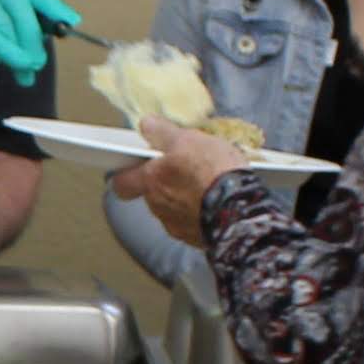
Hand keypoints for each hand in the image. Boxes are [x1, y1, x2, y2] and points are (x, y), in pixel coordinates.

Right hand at [0, 0, 81, 90]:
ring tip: (24, 73)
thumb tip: (40, 50)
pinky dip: (8, 52)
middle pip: (23, 7)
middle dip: (34, 40)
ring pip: (10, 23)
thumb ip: (13, 42)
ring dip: (21, 52)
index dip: (52, 7)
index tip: (72, 22)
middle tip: (36, 66)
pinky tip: (18, 66)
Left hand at [108, 121, 256, 236]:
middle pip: (151, 194)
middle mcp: (158, 207)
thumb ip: (163, 133)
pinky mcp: (197, 237)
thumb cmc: (214, 172)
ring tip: (206, 183)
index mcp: (150, 182)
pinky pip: (193, 223)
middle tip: (184, 168)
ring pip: (173, 209)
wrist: (241, 209)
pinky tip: (217, 201)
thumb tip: (147, 125)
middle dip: (164, 183)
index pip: (121, 182)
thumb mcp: (188, 140)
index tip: (136, 164)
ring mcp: (177, 225)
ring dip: (184, 198)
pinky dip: (201, 212)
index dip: (127, 173)